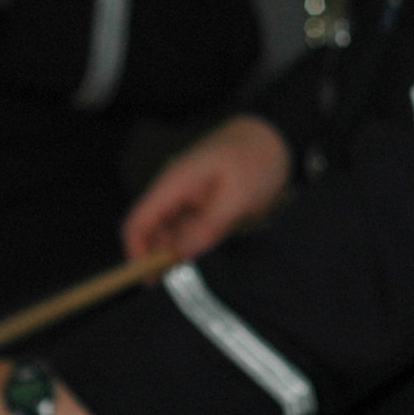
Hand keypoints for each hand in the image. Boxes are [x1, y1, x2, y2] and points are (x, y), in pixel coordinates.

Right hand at [122, 114, 291, 259]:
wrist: (277, 134)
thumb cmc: (257, 160)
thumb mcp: (237, 196)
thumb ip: (206, 227)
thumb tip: (177, 255)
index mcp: (173, 183)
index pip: (137, 222)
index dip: (136, 252)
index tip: (150, 280)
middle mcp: (174, 190)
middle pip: (152, 229)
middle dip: (162, 253)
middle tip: (190, 269)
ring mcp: (188, 194)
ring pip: (172, 230)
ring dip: (183, 245)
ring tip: (216, 239)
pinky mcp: (203, 200)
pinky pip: (191, 224)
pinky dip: (198, 236)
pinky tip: (220, 231)